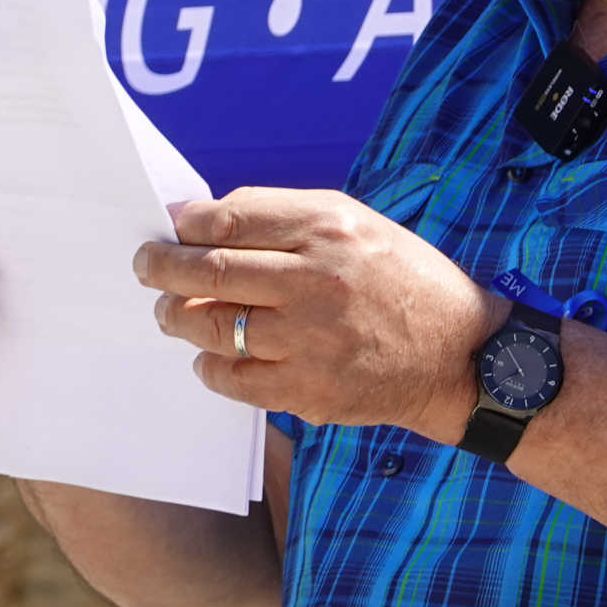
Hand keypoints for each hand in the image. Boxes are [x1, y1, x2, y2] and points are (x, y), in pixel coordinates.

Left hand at [134, 187, 506, 441]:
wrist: (460, 353)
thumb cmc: (403, 279)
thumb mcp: (358, 224)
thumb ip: (286, 217)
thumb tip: (206, 218)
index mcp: (329, 228)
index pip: (231, 220)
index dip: (186, 223)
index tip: (170, 226)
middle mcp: (317, 280)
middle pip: (210, 272)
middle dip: (163, 268)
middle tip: (146, 267)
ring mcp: (310, 339)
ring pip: (212, 328)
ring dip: (178, 319)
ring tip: (171, 313)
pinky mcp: (308, 389)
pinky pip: (232, 379)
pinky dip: (209, 367)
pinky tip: (208, 357)